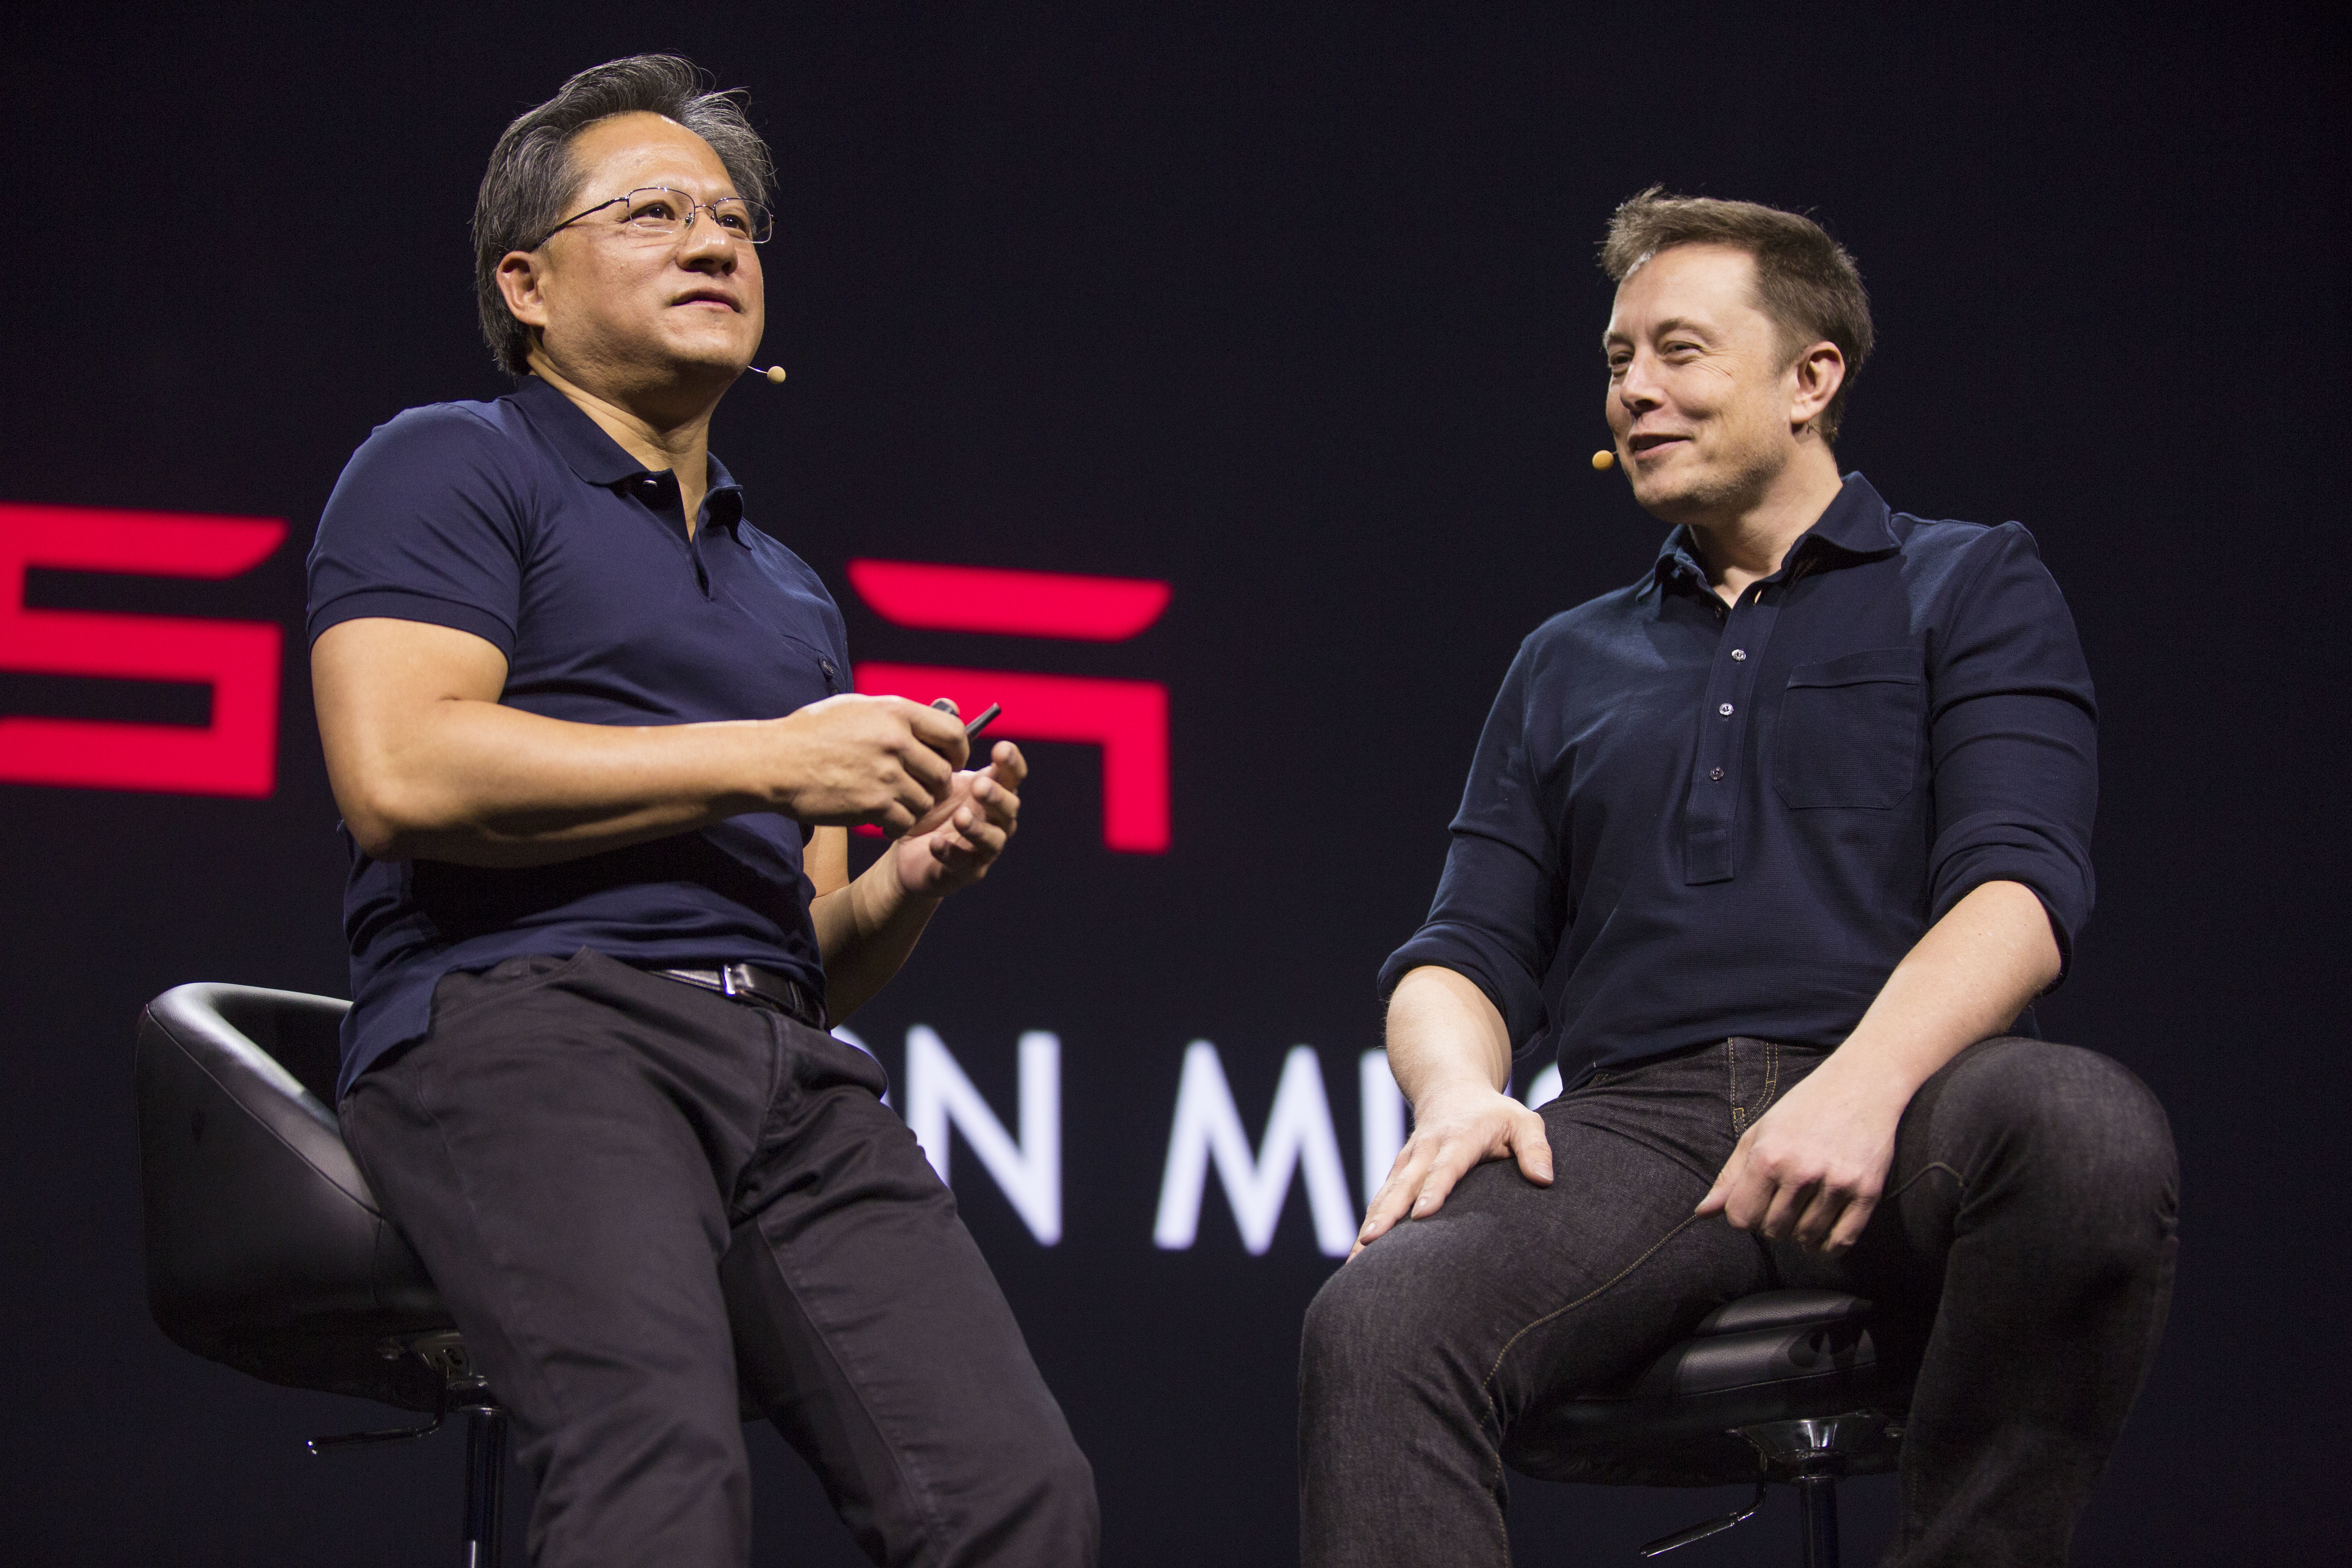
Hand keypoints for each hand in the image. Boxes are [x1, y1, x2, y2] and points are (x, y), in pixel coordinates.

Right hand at [768, 695, 968, 832]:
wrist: (776, 762)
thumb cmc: (813, 733)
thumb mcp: (858, 708)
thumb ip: (899, 714)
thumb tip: (939, 717)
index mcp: (897, 713)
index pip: (954, 733)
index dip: (959, 751)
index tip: (951, 760)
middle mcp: (896, 742)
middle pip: (943, 774)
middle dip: (935, 785)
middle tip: (919, 788)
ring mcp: (886, 776)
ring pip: (926, 802)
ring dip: (914, 806)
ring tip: (894, 801)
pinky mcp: (873, 805)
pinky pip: (905, 822)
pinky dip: (896, 824)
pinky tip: (881, 817)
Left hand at [890, 740, 1025, 897]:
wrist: (909, 850)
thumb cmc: (931, 806)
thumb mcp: (936, 775)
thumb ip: (945, 745)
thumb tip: (949, 704)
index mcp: (994, 791)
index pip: (1013, 776)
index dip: (1012, 763)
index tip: (1001, 749)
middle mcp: (996, 819)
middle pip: (1009, 807)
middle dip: (996, 796)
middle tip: (979, 785)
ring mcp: (983, 848)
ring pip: (993, 839)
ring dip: (979, 828)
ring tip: (961, 817)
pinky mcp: (966, 871)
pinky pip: (963, 864)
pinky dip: (951, 853)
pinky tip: (936, 843)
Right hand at [1350, 1080, 1551, 1258]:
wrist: (1450, 1089)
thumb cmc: (1494, 1113)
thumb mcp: (1523, 1121)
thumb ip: (1536, 1148)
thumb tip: (1544, 1180)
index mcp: (1458, 1139)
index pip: (1445, 1167)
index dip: (1433, 1190)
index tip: (1421, 1216)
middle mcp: (1426, 1150)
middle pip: (1404, 1184)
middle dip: (1386, 1214)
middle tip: (1371, 1241)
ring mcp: (1408, 1161)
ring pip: (1386, 1194)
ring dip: (1370, 1223)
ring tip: (1356, 1258)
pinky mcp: (1398, 1172)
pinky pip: (1382, 1198)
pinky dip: (1370, 1221)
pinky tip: (1360, 1251)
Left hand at [1693, 1057, 1902, 1253]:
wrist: (1861, 1085)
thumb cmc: (1802, 1109)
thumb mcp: (1758, 1134)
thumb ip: (1730, 1177)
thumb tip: (1702, 1213)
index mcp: (1768, 1157)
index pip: (1741, 1218)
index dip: (1744, 1217)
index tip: (1755, 1205)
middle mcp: (1801, 1172)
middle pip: (1773, 1231)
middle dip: (1772, 1225)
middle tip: (1781, 1206)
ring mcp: (1836, 1183)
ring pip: (1806, 1238)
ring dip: (1800, 1235)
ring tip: (1802, 1215)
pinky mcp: (1867, 1191)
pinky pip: (1842, 1240)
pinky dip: (1828, 1247)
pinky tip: (1822, 1237)